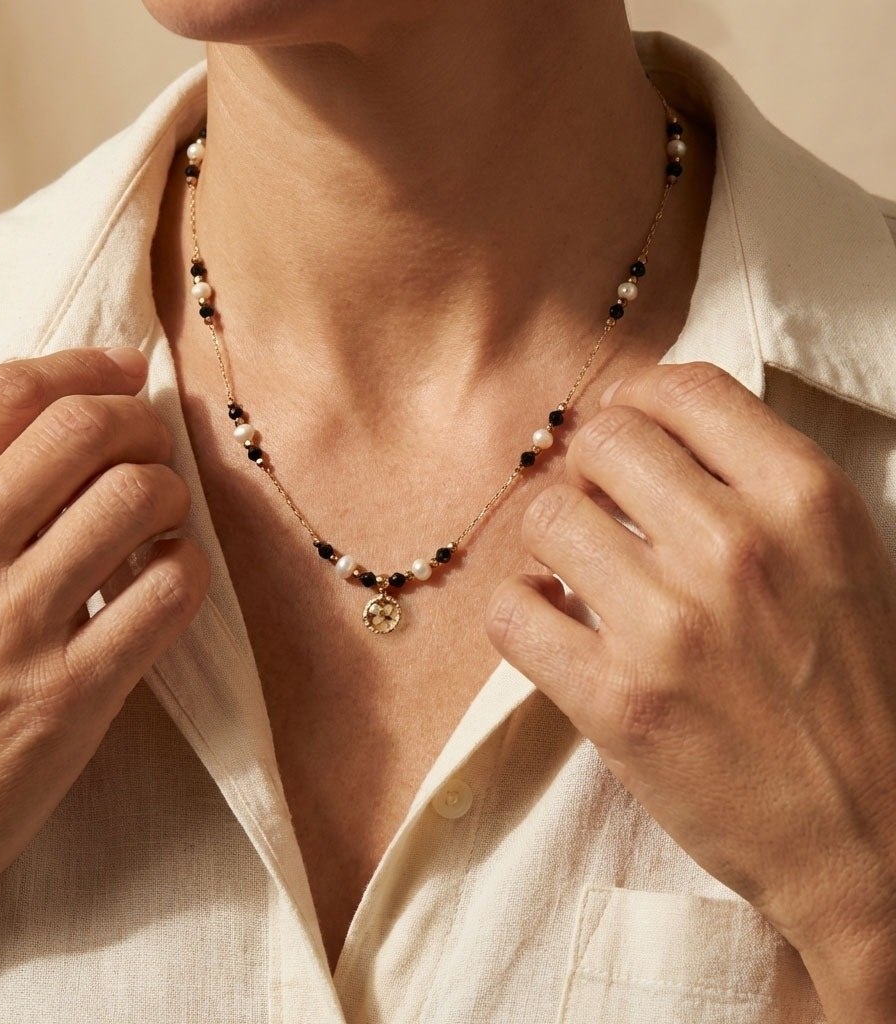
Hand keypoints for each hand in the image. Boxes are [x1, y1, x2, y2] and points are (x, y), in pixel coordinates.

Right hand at [0, 349, 209, 982]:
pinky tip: (168, 574)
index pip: (8, 394)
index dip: (83, 365)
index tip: (122, 367)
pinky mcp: (70, 699)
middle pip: (85, 431)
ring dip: (168, 490)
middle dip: (139, 419)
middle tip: (151, 436)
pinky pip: (168, 594)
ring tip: (159, 511)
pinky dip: (185, 567)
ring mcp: (14, 629)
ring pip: (137, 500)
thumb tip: (26, 428)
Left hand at [484, 361, 895, 1018]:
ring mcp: (669, 626)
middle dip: (589, 471)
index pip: (679, 387)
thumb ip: (756, 483)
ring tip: (577, 574)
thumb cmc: (854, 692)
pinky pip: (511, 611)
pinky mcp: (615, 701)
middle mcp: (735, 548)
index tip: (628, 440)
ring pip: (545, 516)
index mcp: (804, 499)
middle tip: (600, 512)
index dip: (638, 405)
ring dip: (550, 542)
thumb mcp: (840, 558)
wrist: (875, 839)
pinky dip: (519, 610)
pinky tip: (552, 626)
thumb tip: (650, 426)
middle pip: (600, 441)